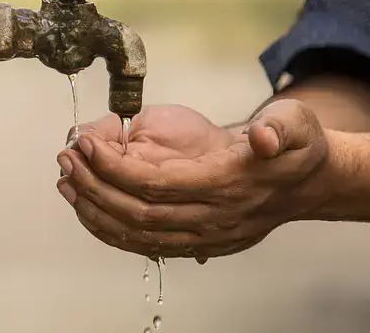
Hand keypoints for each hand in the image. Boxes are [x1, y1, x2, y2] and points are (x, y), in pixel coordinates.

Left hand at [56, 99, 329, 260]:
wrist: (304, 184)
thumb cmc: (293, 147)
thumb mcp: (296, 124)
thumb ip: (280, 128)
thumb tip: (262, 138)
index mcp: (228, 184)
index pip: (157, 184)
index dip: (114, 166)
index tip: (85, 143)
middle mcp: (213, 218)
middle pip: (138, 213)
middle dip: (94, 187)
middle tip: (65, 159)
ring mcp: (205, 237)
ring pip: (136, 235)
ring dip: (94, 211)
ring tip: (65, 182)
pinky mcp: (198, 244)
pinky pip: (144, 244)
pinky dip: (109, 229)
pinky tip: (86, 207)